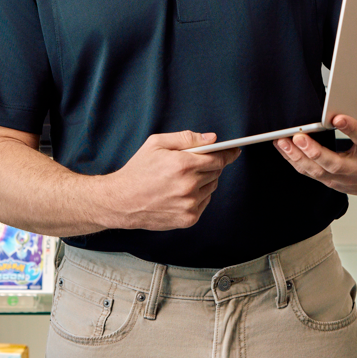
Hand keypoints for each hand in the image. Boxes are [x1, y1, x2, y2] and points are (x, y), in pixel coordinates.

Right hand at [106, 131, 239, 230]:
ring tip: (185, 178)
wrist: (122, 201)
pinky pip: (204, 202)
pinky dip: (199, 195)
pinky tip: (182, 191)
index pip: (217, 158)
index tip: (234, 151)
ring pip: (211, 187)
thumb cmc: (138, 170)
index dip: (228, 154)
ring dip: (205, 180)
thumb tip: (211, 139)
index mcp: (182, 164)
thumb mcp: (157, 143)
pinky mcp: (188, 219)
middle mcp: (188, 186)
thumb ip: (186, 138)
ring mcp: (189, 204)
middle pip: (216, 172)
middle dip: (212, 165)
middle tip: (198, 162)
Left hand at [273, 101, 356, 196]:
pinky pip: (310, 173)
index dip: (351, 129)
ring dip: (298, 157)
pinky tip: (283, 147)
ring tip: (283, 141)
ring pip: (318, 172)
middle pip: (335, 164)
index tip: (338, 117)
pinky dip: (294, 161)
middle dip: (315, 152)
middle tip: (300, 137)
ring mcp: (343, 178)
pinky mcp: (330, 181)